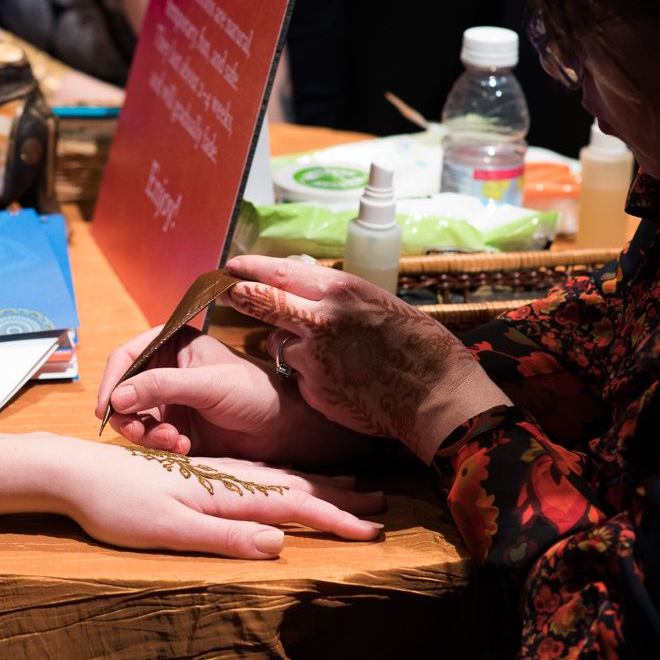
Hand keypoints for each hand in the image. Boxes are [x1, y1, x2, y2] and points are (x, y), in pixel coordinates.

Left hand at [37, 433, 383, 558]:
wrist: (73, 470)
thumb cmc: (115, 505)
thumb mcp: (167, 529)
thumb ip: (223, 536)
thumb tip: (278, 544)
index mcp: (223, 490)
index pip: (292, 505)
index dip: (334, 519)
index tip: (373, 532)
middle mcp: (224, 475)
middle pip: (294, 485)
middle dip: (339, 497)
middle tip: (382, 506)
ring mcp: (212, 471)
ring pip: (278, 476)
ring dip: (318, 484)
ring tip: (350, 486)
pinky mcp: (197, 471)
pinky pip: (257, 473)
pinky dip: (285, 479)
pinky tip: (287, 482)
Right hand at [96, 325, 371, 465]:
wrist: (282, 431)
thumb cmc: (254, 393)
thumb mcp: (207, 384)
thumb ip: (161, 386)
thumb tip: (117, 398)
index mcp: (171, 343)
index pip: (125, 356)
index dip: (112, 381)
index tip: (106, 407)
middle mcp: (164, 370)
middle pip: (122, 391)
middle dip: (126, 414)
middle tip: (138, 432)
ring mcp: (166, 401)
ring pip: (131, 418)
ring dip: (144, 433)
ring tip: (170, 442)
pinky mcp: (171, 428)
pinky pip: (147, 438)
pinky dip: (157, 446)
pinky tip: (181, 448)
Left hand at [220, 256, 506, 459]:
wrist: (434, 393)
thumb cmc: (416, 344)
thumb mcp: (376, 303)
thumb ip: (335, 300)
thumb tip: (301, 294)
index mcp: (339, 290)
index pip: (280, 273)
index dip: (252, 269)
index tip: (232, 267)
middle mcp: (319, 319)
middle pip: (262, 302)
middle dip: (239, 296)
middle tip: (224, 291)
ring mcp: (313, 357)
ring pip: (282, 345)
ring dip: (294, 347)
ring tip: (335, 357)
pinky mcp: (312, 389)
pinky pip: (299, 376)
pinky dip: (312, 377)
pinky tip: (343, 381)